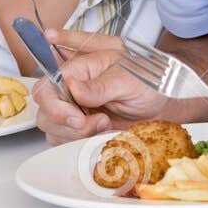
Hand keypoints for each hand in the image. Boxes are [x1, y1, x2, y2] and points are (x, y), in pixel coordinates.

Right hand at [32, 29, 181, 144]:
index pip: (47, 85)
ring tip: (105, 124)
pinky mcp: (78, 125)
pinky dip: (79, 141)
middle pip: (44, 108)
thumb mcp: (129, 79)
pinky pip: (63, 138)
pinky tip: (101, 132)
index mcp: (80, 66)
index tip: (79, 119)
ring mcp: (73, 106)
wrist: (164, 102)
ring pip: (51, 126)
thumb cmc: (150, 80)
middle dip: (66, 123)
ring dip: (75, 133)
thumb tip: (73, 87)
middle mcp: (72, 86)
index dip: (57, 106)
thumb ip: (100, 85)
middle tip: (98, 123)